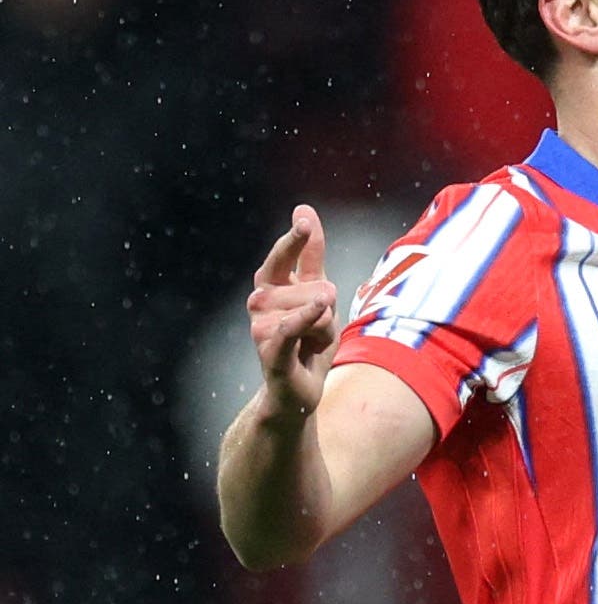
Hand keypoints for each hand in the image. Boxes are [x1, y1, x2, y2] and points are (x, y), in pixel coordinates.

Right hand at [247, 204, 339, 418]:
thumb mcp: (319, 295)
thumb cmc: (308, 343)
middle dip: (330, 307)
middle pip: (315, 286)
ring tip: (313, 344)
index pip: (285, 256)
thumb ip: (312, 255)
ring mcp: (263, 327)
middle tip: (319, 328)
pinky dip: (306, 317)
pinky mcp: (272, 350)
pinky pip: (292, 326)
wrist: (299, 393)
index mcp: (271, 287)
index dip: (297, 238)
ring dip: (327, 327)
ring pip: (316, 308)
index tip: (304, 216)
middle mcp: (260, 303)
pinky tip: (319, 306)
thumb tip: (303, 209)